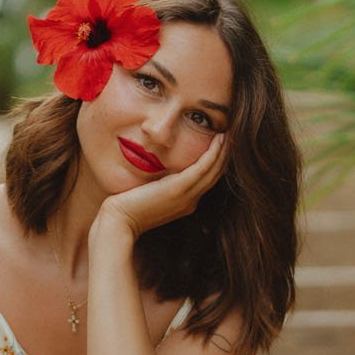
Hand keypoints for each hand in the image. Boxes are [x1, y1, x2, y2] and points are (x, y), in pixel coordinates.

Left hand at [95, 131, 226, 241]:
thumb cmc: (128, 208)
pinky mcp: (179, 189)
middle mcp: (191, 200)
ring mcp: (187, 196)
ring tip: (232, 132)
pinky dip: (214, 153)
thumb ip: (160, 183)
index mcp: (186, 202)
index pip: (208, 179)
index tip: (223, 143)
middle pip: (217, 174)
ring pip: (215, 170)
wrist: (119, 222)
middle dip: (226, 154)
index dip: (218, 161)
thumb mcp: (149, 193)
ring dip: (225, 150)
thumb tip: (160, 170)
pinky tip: (220, 138)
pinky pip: (203, 167)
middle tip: (235, 133)